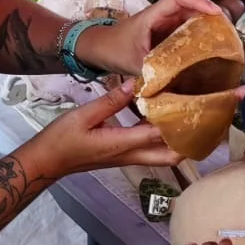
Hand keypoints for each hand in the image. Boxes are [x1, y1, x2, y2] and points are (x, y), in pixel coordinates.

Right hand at [23, 80, 179, 177]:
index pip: (159, 135)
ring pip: (162, 155)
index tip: (193, 105)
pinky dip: (160, 138)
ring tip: (185, 115)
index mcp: (122, 144)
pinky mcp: (121, 155)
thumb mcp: (83, 115)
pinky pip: (148, 150)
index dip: (178, 122)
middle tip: (198, 116)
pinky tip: (159, 117)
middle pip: (170, 156)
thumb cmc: (61, 139)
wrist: (46, 161)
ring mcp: (126, 157)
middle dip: (189, 141)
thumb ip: (111, 100)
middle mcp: (129, 155)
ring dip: (176, 140)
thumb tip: (135, 84)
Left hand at [76, 0, 225, 76]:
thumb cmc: (111, 49)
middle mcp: (161, 16)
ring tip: (224, 41)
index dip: (200, 2)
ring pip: (190, 18)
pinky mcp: (164, 34)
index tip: (216, 13)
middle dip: (210, 14)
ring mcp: (163, 24)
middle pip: (191, 6)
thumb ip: (151, 72)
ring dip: (206, 26)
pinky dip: (198, 37)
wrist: (96, 48)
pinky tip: (208, 51)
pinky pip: (185, 31)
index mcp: (153, 15)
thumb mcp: (132, 62)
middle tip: (228, 31)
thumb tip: (172, 86)